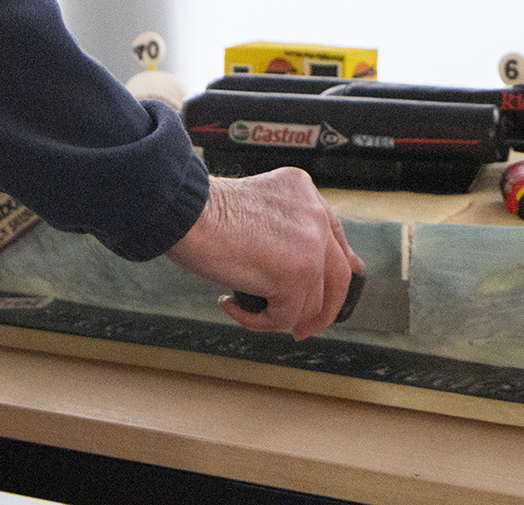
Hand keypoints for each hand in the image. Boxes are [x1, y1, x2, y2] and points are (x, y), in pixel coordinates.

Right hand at [164, 168, 362, 339]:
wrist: (185, 210)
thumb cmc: (203, 211)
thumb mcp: (255, 209)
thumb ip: (283, 231)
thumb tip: (300, 272)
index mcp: (305, 194)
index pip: (335, 238)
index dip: (337, 268)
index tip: (333, 290)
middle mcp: (315, 215)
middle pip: (339, 276)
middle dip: (323, 311)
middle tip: (301, 328)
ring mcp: (311, 244)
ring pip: (311, 304)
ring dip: (278, 316)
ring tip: (243, 307)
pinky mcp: (296, 273)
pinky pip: (284, 317)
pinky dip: (256, 321)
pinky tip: (230, 304)